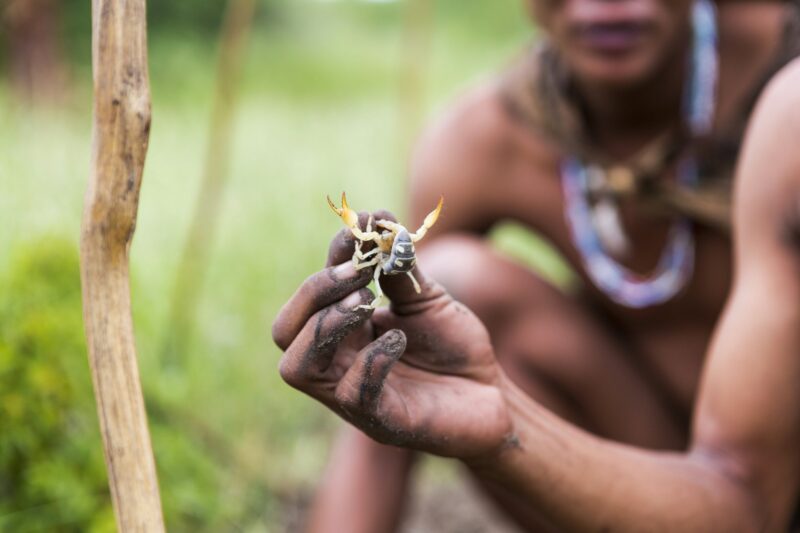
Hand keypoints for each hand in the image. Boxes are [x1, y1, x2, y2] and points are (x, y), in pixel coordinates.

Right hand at [272, 213, 512, 458]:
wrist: (493, 395)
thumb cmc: (453, 347)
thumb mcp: (426, 299)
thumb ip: (400, 267)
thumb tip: (377, 220)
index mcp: (342, 331)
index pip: (309, 296)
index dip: (330, 258)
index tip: (361, 228)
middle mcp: (336, 362)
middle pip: (284, 330)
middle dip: (313, 293)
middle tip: (359, 273)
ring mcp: (352, 395)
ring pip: (297, 366)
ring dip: (325, 326)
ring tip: (368, 302)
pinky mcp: (381, 421)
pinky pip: (351, 395)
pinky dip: (370, 361)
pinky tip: (399, 340)